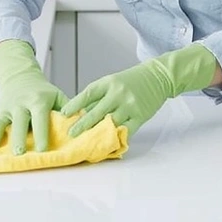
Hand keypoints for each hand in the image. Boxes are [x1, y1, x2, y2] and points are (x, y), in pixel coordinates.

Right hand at [0, 40, 67, 153]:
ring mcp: (10, 106)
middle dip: (21, 136)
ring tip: (10, 153)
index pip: (40, 118)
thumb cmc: (43, 91)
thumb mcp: (57, 95)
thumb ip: (69, 109)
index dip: (42, 133)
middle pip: (21, 121)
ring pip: (7, 123)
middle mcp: (23, 102)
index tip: (43, 148)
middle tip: (22, 152)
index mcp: (39, 100)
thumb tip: (85, 123)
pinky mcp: (1, 110)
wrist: (21, 77)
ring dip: (8, 137)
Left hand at [61, 43, 216, 138]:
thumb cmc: (130, 81)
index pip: (88, 94)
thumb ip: (98, 97)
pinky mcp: (140, 115)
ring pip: (110, 123)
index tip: (64, 114)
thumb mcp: (112, 82)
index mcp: (108, 83)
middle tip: (71, 134)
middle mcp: (118, 93)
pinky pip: (125, 130)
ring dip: (98, 134)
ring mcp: (130, 105)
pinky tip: (108, 144)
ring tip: (88, 142)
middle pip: (97, 112)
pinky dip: (116, 137)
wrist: (157, 77)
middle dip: (82, 125)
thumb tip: (81, 114)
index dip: (75, 104)